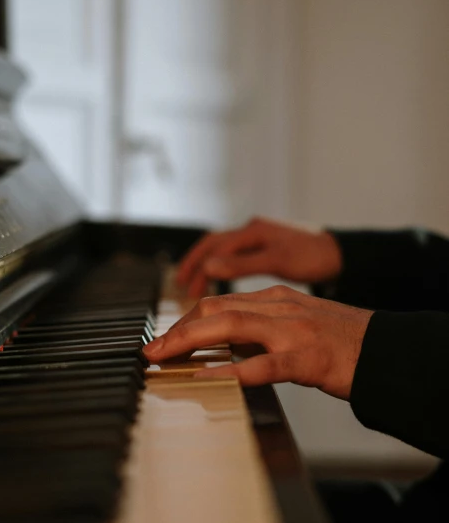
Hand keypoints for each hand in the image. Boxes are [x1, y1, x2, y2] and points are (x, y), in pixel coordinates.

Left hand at [143, 286, 372, 399]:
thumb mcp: (297, 324)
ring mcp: (292, 332)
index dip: (184, 322)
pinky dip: (230, 371)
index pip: (218, 304)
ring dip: (189, 342)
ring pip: (230, 327)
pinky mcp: (306, 358)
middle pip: (214, 311)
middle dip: (176, 330)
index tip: (164, 340)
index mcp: (275, 300)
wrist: (386, 349)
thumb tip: (225, 348)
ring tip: (163, 359)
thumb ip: (262, 330)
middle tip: (150, 351)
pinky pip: (262, 365)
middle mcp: (279, 308)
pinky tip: (206, 378)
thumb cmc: (341, 341)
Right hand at [177, 217, 341, 296]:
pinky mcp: (265, 249)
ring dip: (206, 269)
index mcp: (252, 232)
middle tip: (181, 285)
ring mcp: (258, 239)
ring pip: (222, 252)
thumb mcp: (278, 261)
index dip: (194, 267)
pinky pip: (235, 258)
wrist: (341, 254)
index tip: (183, 288)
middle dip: (193, 265)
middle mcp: (252, 232)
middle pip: (212, 246)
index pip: (212, 247)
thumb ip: (243, 264)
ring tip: (194, 291)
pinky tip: (221, 286)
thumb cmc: (315, 256)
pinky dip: (222, 271)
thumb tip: (208, 267)